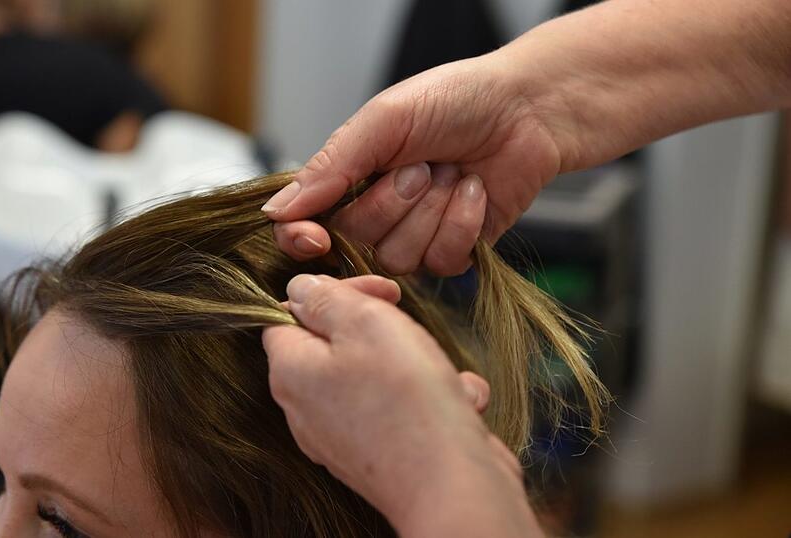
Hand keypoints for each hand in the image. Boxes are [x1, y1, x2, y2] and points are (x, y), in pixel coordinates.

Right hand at [262, 55, 563, 275]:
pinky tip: (474, 192)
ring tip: (451, 172)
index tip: (317, 237)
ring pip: (397, 259)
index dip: (305, 239)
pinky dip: (461, 224)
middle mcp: (375, 211)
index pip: (303, 226)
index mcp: (348, 177)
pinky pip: (440, 263)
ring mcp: (414, 235)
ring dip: (430, 212)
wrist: (529, 109)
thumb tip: (276, 211)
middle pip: (354, 243)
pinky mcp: (452, 252)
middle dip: (391, 203)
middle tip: (421, 165)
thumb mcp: (384, 120)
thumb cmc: (456, 100)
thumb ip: (331, 166)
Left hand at [262, 274, 540, 536]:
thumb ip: (328, 299)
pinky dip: (430, 400)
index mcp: (290, 372)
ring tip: (439, 373)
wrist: (451, 486)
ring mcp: (340, 437)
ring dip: (414, 364)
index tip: (379, 290)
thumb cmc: (407, 401)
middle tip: (408, 322)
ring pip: (374, 376)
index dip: (334, 292)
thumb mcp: (366, 323)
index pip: (288, 314)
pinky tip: (456, 402)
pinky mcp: (377, 455)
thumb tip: (302, 288)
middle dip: (377, 326)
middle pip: (332, 345)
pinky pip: (399, 411)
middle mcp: (306, 409)